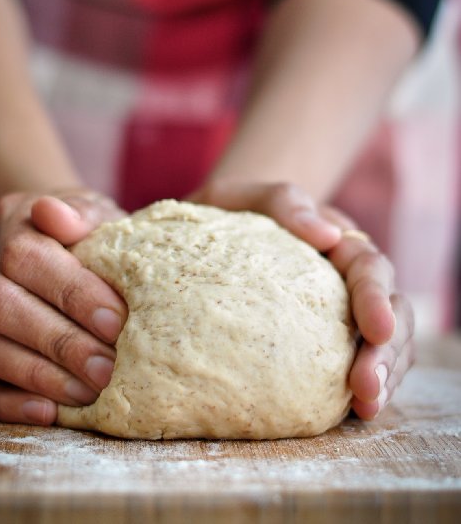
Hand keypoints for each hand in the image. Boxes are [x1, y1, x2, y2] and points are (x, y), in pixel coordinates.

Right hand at [0, 189, 127, 424]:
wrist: (57, 240)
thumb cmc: (85, 233)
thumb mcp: (95, 214)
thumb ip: (81, 215)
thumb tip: (55, 215)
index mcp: (10, 221)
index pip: (26, 256)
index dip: (72, 293)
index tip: (116, 323)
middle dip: (58, 342)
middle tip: (106, 369)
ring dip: (36, 375)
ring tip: (88, 392)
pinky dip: (6, 401)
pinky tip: (48, 411)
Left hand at [189, 180, 414, 419]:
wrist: (218, 228)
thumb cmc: (231, 213)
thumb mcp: (244, 196)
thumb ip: (283, 201)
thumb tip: (326, 236)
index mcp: (335, 242)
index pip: (368, 268)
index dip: (377, 299)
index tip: (376, 329)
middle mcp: (346, 277)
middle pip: (388, 310)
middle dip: (385, 350)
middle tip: (367, 387)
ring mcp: (339, 308)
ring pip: (384, 340)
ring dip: (383, 374)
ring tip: (367, 407)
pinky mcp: (324, 336)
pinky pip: (355, 358)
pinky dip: (364, 382)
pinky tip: (354, 410)